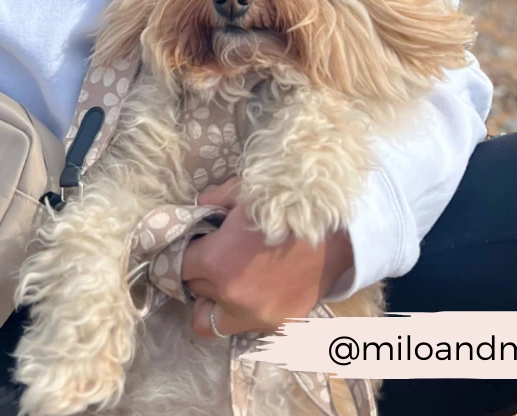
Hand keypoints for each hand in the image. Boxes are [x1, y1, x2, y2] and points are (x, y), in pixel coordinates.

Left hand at [181, 176, 353, 339]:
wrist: (338, 231)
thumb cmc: (288, 207)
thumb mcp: (243, 191)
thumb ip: (211, 201)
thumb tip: (195, 210)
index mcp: (217, 261)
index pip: (179, 267)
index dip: (183, 253)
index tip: (191, 246)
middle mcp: (232, 296)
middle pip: (194, 292)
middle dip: (198, 274)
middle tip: (211, 258)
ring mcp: (256, 315)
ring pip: (211, 322)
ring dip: (213, 303)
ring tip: (226, 282)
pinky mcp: (278, 325)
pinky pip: (245, 326)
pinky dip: (243, 310)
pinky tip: (256, 288)